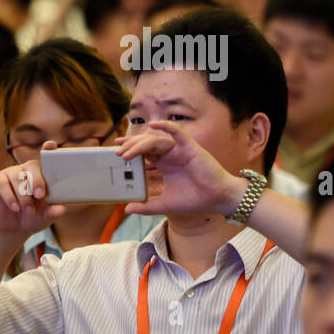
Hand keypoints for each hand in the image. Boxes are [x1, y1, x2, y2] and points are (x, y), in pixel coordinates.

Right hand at [0, 143, 65, 237]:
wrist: (13, 227)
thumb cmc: (33, 216)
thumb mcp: (45, 216)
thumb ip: (53, 211)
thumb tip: (62, 209)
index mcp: (41, 173)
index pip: (46, 157)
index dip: (48, 149)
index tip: (51, 145)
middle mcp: (26, 170)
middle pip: (32, 165)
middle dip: (37, 180)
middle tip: (40, 196)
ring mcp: (11, 174)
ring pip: (18, 177)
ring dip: (24, 196)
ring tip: (29, 210)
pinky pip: (3, 184)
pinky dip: (10, 197)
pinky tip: (15, 208)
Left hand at [116, 120, 243, 215]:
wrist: (217, 200)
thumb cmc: (195, 200)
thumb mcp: (164, 204)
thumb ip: (146, 206)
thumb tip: (127, 209)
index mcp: (164, 164)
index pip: (143, 152)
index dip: (129, 149)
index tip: (115, 151)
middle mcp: (170, 155)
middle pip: (146, 144)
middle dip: (130, 146)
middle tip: (117, 153)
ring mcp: (180, 150)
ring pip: (156, 140)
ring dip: (140, 144)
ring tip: (126, 152)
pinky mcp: (191, 148)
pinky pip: (178, 133)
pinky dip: (166, 126)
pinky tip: (154, 125)